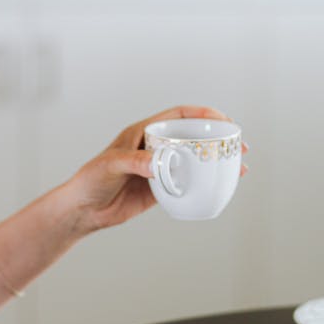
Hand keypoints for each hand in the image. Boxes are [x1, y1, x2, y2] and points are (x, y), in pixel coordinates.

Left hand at [59, 106, 248, 234]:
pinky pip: (188, 183)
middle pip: (192, 136)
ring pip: (194, 160)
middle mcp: (154, 147)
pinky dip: (205, 182)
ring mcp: (159, 168)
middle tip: (239, 145)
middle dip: (217, 137)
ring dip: (216, 161)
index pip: (178, 115)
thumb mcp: (111, 165)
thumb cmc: (90, 180)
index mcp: (143, 132)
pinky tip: (220, 186)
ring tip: (239, 166)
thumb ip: (135, 161)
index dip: (202, 113)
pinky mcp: (161, 189)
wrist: (83, 210)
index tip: (223, 119)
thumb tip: (160, 163)